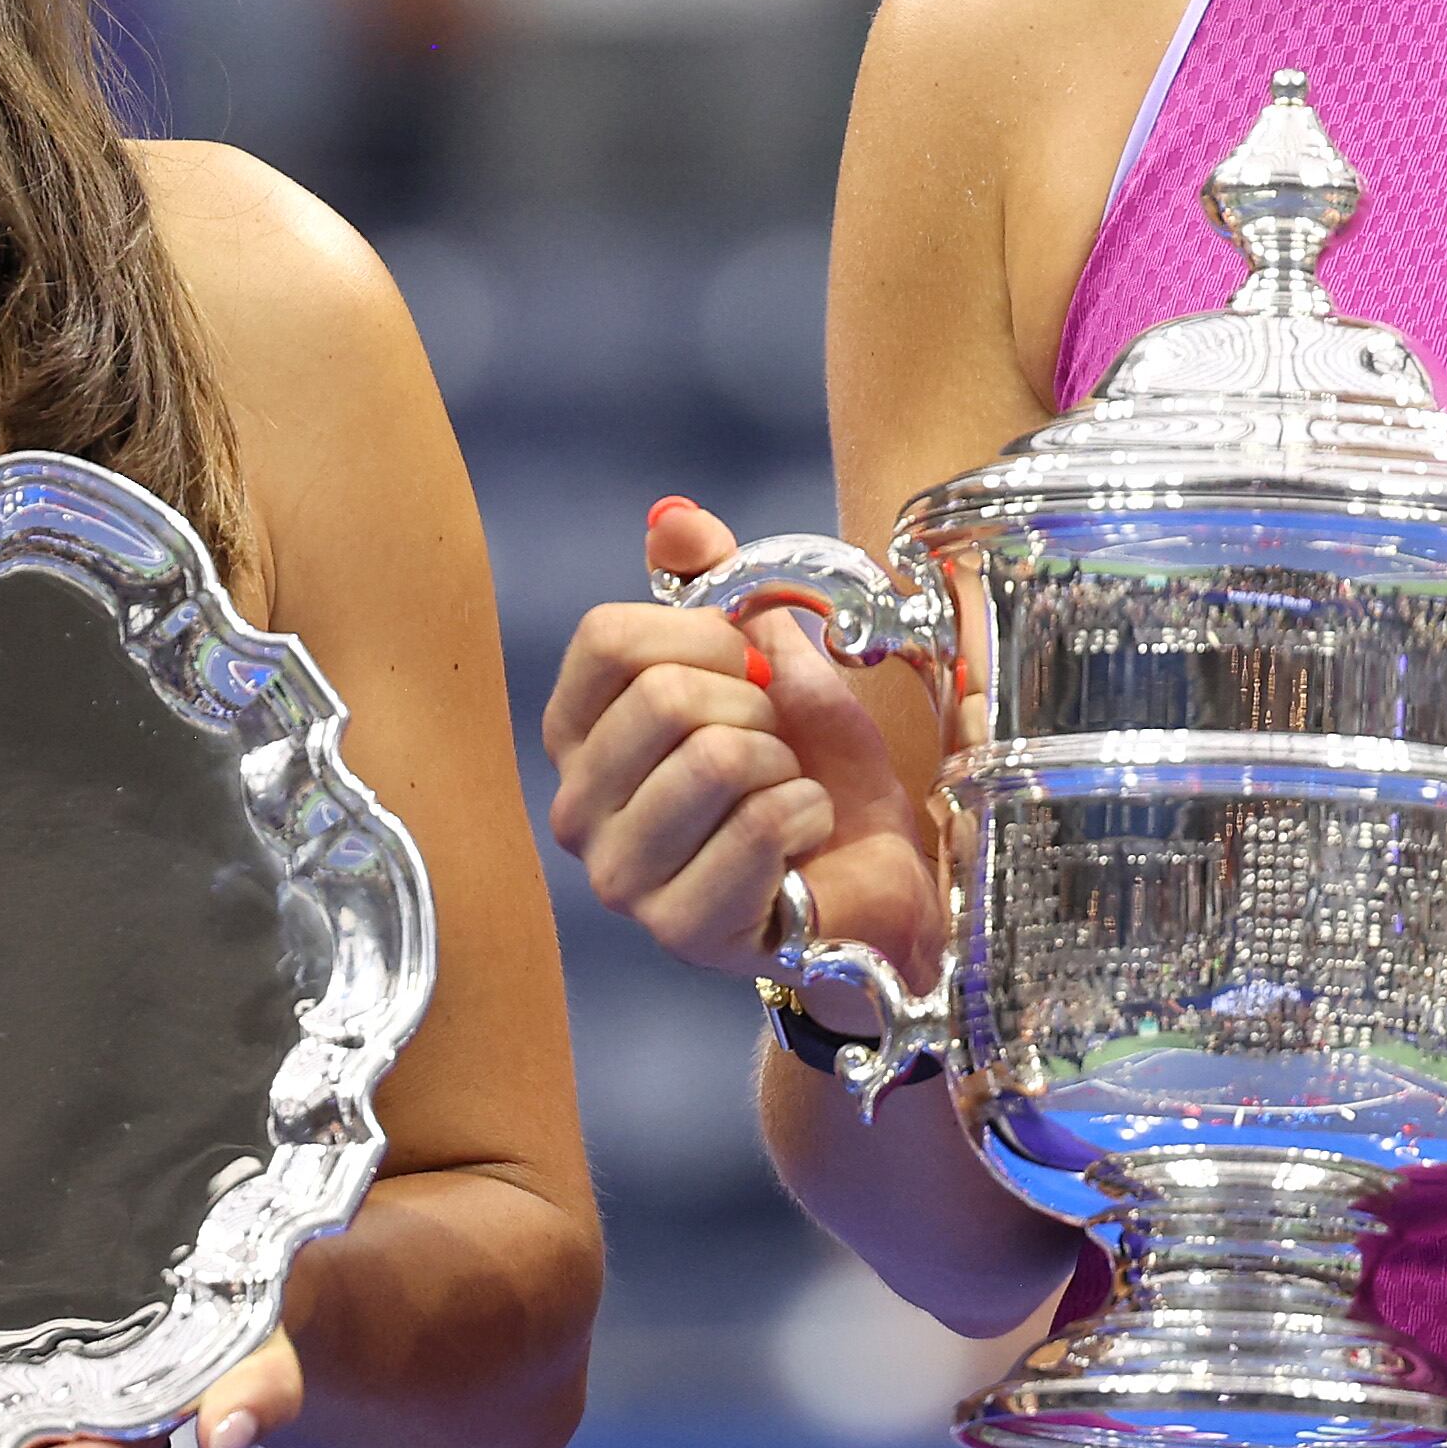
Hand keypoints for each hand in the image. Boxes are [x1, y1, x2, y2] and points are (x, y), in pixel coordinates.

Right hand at [540, 500, 938, 987]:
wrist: (871, 868)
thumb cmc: (809, 762)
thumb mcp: (768, 653)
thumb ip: (715, 579)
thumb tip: (674, 517)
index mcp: (575, 733)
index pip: (607, 639)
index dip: (704, 633)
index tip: (751, 662)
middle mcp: (575, 809)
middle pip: (664, 698)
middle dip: (755, 705)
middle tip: (774, 740)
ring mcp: (620, 878)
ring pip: (715, 759)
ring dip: (783, 763)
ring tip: (784, 790)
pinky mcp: (681, 930)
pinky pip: (763, 823)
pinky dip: (809, 813)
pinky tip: (801, 841)